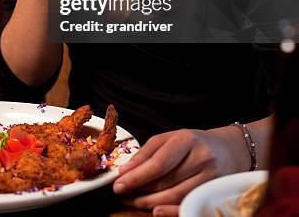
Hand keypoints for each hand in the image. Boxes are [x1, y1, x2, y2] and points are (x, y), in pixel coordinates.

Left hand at [113, 126, 249, 215]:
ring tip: (133, 201)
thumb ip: (148, 152)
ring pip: (175, 196)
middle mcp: (201, 158)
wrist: (229, 149)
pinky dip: (169, 211)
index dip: (137, 176)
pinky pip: (188, 205)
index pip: (158, 162)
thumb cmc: (193, 142)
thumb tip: (126, 170)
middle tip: (121, 194)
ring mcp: (210, 177)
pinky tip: (155, 211)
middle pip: (165, 182)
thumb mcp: (170, 138)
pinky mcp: (213, 193)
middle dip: (139, 190)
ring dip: (150, 202)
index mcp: (186, 139)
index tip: (118, 183)